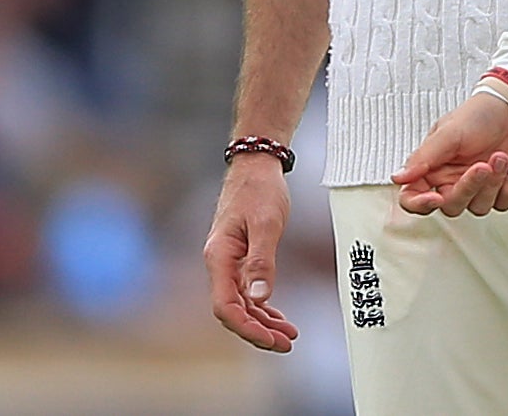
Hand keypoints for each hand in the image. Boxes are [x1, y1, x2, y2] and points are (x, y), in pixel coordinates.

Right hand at [203, 156, 298, 352]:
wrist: (256, 163)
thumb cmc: (259, 189)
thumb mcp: (266, 224)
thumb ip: (261, 261)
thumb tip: (260, 298)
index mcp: (219, 256)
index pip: (226, 306)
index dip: (248, 328)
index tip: (273, 339)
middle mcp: (219, 263)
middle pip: (232, 311)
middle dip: (258, 331)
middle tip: (287, 344)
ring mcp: (228, 262)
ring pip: (241, 304)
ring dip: (262, 322)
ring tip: (289, 336)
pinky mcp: (239, 258)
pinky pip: (247, 292)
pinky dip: (262, 307)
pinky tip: (279, 318)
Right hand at [394, 92, 507, 216]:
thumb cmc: (478, 115)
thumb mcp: (448, 132)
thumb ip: (424, 156)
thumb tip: (399, 177)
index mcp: (432, 167)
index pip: (413, 196)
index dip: (420, 204)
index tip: (435, 197)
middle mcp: (452, 180)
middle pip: (451, 206)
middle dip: (469, 188)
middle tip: (481, 166)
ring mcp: (476, 187)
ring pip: (477, 208)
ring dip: (492, 184)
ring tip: (500, 157)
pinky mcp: (498, 190)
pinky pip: (501, 205)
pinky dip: (507, 188)